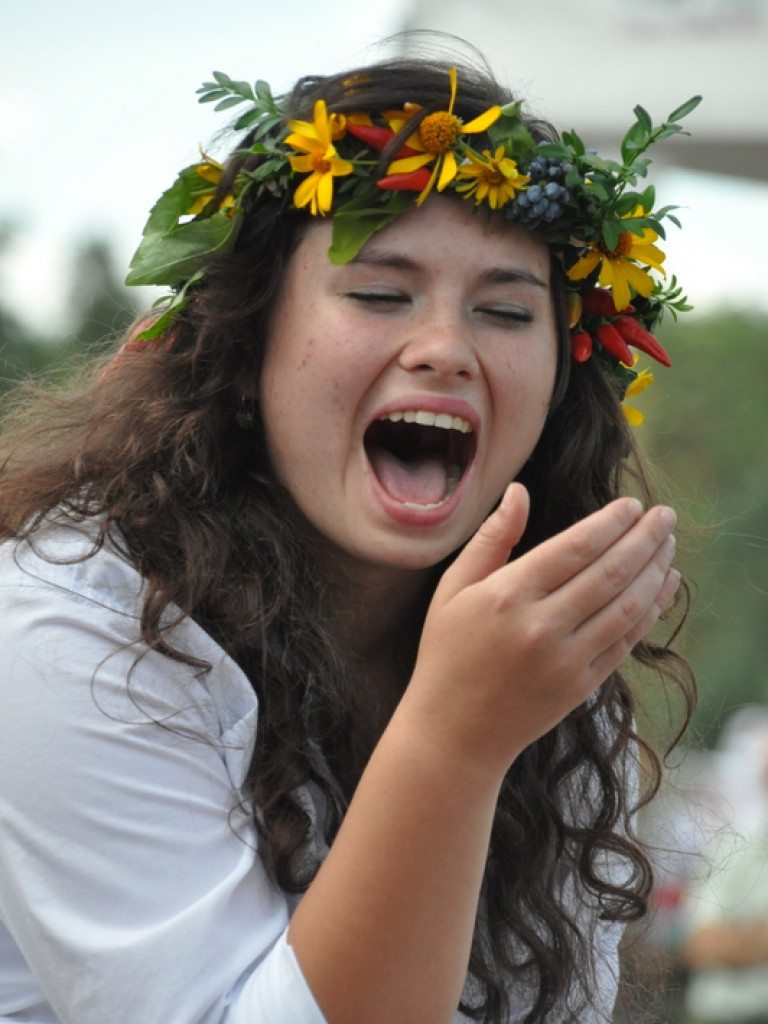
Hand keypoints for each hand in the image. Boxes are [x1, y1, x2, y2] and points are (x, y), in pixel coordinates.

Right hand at [406, 483, 679, 777]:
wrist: (453, 732)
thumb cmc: (447, 653)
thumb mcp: (453, 590)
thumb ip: (491, 539)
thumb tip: (519, 491)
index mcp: (507, 596)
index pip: (575, 547)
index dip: (610, 522)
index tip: (632, 505)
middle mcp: (541, 626)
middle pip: (609, 572)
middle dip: (645, 538)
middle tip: (666, 515)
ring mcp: (565, 660)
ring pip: (627, 606)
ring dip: (655, 571)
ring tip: (669, 544)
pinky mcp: (581, 686)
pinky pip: (626, 641)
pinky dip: (651, 611)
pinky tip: (664, 586)